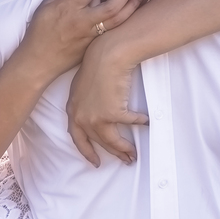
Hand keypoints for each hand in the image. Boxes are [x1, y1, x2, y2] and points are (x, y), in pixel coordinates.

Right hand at [19, 0, 140, 81]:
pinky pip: (113, 32)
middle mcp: (83, 20)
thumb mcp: (45, 6)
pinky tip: (130, 14)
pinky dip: (124, 21)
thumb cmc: (40, 32)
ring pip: (117, 20)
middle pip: (112, 5)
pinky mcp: (94, 46)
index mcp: (69, 7)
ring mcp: (90, 35)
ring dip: (131, 6)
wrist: (39, 60)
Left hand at [66, 36, 149, 166]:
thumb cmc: (96, 65)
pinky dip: (139, 122)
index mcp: (73, 111)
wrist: (106, 56)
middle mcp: (82, 118)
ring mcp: (97, 117)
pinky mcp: (113, 114)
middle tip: (124, 160)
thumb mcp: (80, 87)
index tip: (95, 162)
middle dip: (113, 153)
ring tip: (133, 153)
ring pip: (112, 141)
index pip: (77, 138)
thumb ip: (83, 103)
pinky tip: (145, 122)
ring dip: (125, 148)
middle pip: (99, 142)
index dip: (87, 152)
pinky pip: (129, 122)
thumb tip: (93, 111)